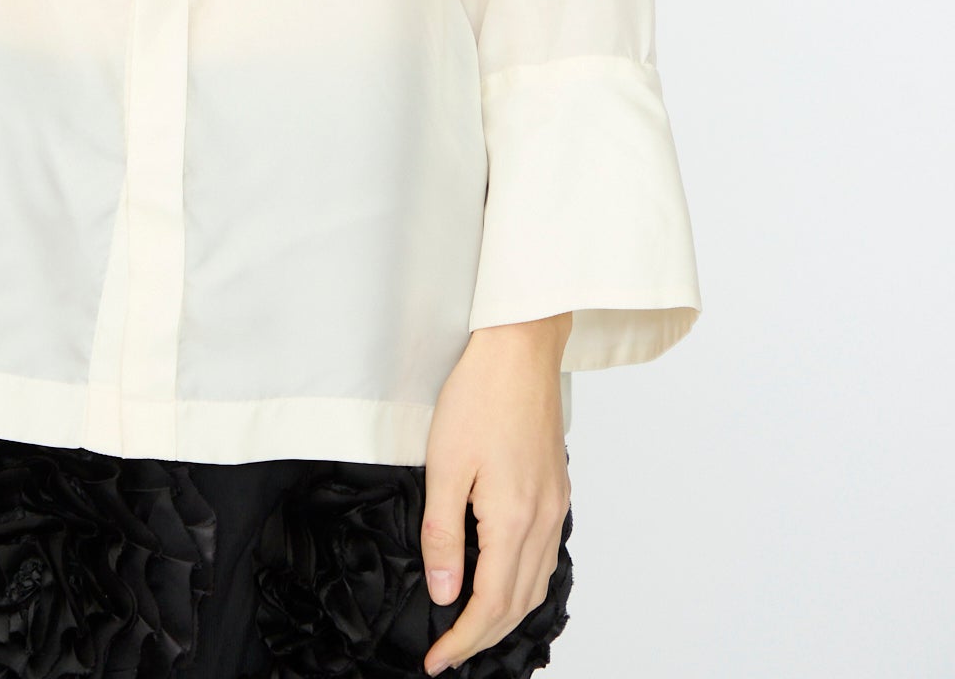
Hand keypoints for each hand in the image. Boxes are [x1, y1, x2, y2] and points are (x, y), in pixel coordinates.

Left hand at [419, 313, 571, 676]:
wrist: (521, 347)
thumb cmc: (478, 395)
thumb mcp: (444, 465)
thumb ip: (443, 534)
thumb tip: (445, 593)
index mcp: (513, 519)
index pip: (489, 604)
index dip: (462, 640)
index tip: (436, 661)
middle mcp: (542, 520)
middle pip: (517, 604)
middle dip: (483, 637)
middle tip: (449, 655)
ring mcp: (555, 504)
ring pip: (537, 584)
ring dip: (507, 616)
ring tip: (474, 630)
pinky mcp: (557, 487)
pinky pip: (546, 555)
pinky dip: (526, 584)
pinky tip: (507, 581)